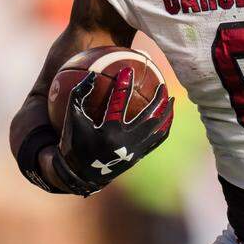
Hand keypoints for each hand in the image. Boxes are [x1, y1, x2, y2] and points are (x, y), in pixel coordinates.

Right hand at [52, 68, 173, 195]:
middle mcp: (125, 142)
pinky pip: (158, 140)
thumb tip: (90, 74)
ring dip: (166, 112)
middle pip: (148, 116)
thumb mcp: (72, 118)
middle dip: (158, 99)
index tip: (128, 70)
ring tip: (171, 98)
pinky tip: (168, 116)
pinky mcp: (139, 156)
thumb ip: (79, 94)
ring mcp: (134, 150)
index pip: (119, 103)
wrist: (81, 174)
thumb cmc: (74, 142)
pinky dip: (165, 126)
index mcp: (108, 132)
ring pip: (157, 129)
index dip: (123, 85)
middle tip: (162, 84)